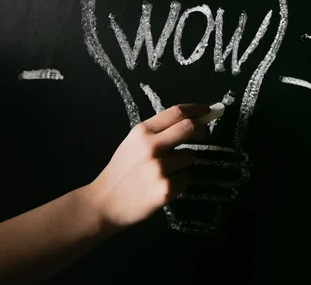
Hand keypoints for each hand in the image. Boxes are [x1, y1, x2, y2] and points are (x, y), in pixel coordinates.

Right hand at [84, 104, 208, 231]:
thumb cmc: (121, 170)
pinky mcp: (165, 189)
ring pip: (190, 156)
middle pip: (189, 127)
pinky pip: (186, 179)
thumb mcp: (133, 142)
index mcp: (142, 131)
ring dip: (185, 162)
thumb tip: (188, 121)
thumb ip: (157, 131)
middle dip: (200, 130)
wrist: (104, 202)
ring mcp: (159, 168)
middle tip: (201, 135)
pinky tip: (164, 186)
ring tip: (167, 171)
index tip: (206, 111)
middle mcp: (152, 146)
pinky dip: (180, 182)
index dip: (195, 109)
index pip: (176, 112)